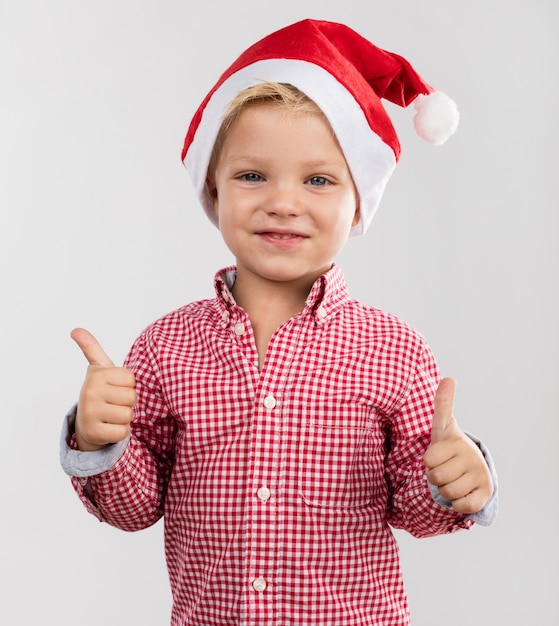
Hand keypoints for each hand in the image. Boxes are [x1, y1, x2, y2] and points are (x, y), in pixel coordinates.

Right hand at [71, 328, 136, 451]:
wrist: (86, 422)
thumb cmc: (99, 391)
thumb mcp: (98, 368)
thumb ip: (91, 348)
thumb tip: (75, 329)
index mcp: (96, 375)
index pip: (131, 378)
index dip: (127, 385)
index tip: (114, 386)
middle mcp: (90, 392)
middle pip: (131, 397)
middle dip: (128, 402)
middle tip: (114, 402)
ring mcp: (90, 413)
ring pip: (128, 415)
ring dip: (124, 417)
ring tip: (111, 414)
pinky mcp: (93, 432)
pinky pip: (123, 432)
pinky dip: (120, 431)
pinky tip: (109, 427)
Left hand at [423, 378, 492, 514]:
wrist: (473, 468)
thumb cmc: (451, 446)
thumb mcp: (443, 426)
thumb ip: (443, 403)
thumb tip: (449, 377)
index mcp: (457, 441)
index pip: (428, 459)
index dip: (428, 460)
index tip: (439, 455)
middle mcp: (471, 457)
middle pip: (435, 477)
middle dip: (435, 476)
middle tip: (445, 468)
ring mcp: (479, 475)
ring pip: (446, 492)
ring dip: (445, 490)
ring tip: (453, 478)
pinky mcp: (485, 494)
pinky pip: (461, 505)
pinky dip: (457, 503)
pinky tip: (462, 492)